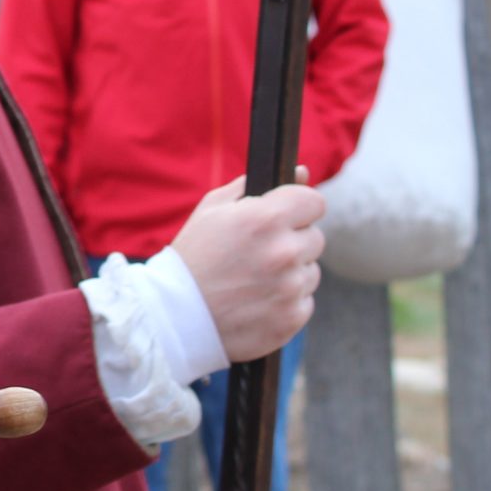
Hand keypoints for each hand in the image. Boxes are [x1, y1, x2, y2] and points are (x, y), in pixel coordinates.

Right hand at [167, 175, 324, 363]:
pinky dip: (286, 302)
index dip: (299, 207)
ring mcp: (290, 288)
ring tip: (254, 280)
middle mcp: (284, 252)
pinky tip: (257, 302)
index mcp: (265, 219)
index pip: (314, 202)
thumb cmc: (193, 258)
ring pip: (311, 271)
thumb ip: (255, 187)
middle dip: (293, 241)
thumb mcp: (212, 211)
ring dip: (291, 273)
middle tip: (260, 253)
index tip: (287, 216)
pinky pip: (305, 301)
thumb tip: (302, 172)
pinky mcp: (293, 318)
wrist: (175, 317)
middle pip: (315, 237)